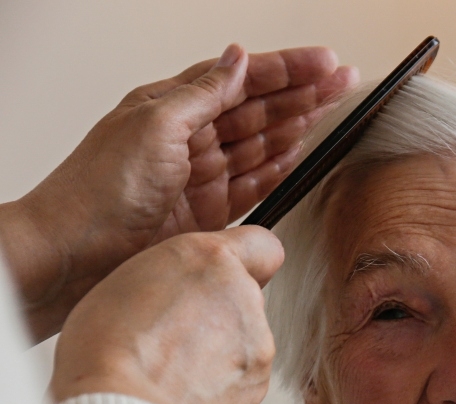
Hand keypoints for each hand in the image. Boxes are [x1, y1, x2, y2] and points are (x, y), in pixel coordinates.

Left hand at [2, 44, 356, 340]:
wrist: (76, 255)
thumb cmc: (98, 190)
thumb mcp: (154, 124)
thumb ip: (202, 93)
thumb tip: (236, 59)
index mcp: (170, 106)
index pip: (240, 79)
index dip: (285, 69)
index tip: (325, 63)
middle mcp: (187, 139)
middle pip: (258, 109)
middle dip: (303, 93)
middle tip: (342, 82)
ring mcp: (199, 177)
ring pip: (261, 144)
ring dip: (298, 125)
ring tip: (331, 109)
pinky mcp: (209, 214)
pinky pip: (254, 184)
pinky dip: (279, 168)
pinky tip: (298, 154)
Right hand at [50, 226, 283, 403]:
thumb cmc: (107, 347)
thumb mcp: (127, 279)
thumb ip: (175, 277)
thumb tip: (187, 292)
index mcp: (211, 260)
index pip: (261, 245)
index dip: (243, 262)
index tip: (223, 278)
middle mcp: (245, 297)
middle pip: (244, 300)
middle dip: (217, 315)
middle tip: (172, 336)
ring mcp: (258, 344)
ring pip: (243, 343)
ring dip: (217, 354)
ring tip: (169, 372)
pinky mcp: (257, 385)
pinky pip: (239, 382)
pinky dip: (217, 389)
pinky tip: (179, 395)